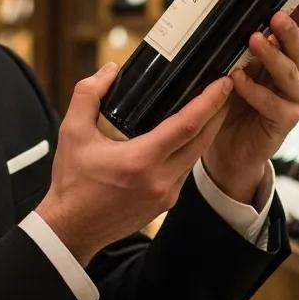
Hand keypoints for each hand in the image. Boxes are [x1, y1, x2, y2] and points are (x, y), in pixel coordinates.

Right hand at [36, 64, 233, 266]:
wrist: (71, 228)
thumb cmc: (71, 183)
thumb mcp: (72, 131)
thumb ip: (88, 94)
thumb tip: (111, 70)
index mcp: (141, 160)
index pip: (188, 125)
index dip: (209, 101)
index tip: (224, 83)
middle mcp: (161, 180)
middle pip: (202, 140)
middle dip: (218, 112)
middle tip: (227, 88)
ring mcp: (166, 195)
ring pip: (196, 157)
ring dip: (207, 132)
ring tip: (212, 108)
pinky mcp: (165, 204)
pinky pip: (185, 171)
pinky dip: (191, 150)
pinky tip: (188, 136)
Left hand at [201, 0, 298, 204]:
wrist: (228, 147)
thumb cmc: (230, 102)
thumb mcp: (233, 67)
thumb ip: (236, 46)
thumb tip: (222, 13)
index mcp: (285, 56)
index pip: (298, 27)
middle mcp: (295, 74)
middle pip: (298, 46)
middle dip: (289, 29)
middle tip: (276, 15)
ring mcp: (294, 97)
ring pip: (290, 72)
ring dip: (272, 55)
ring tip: (255, 40)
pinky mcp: (286, 119)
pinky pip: (271, 102)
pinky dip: (254, 90)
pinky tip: (238, 79)